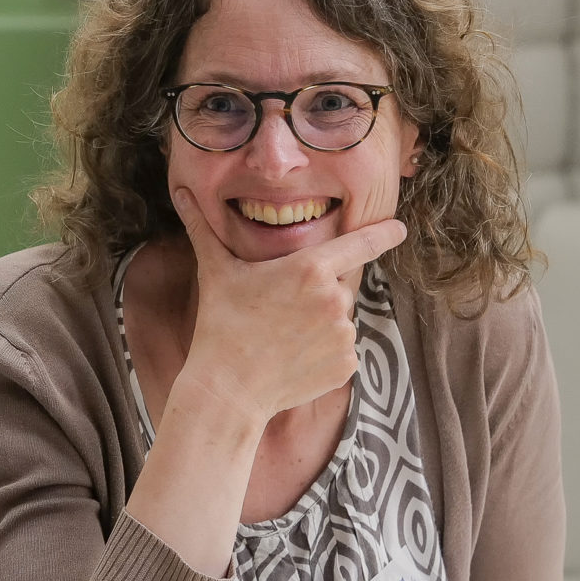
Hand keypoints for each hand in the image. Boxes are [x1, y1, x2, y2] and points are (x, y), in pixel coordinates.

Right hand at [169, 187, 404, 426]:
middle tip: (280, 312)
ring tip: (282, 339)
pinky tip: (293, 360)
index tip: (401, 228)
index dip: (385, 233)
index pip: (362, 243)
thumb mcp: (216, 272)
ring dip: (319, 325)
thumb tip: (179, 193)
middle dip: (317, 294)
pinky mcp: (347, 364)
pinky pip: (341, 351)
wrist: (227, 387)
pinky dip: (323, 354)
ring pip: (340, 320)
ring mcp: (344, 334)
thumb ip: (204, 228)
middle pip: (339, 286)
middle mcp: (335, 298)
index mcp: (310, 268)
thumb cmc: (220, 324)